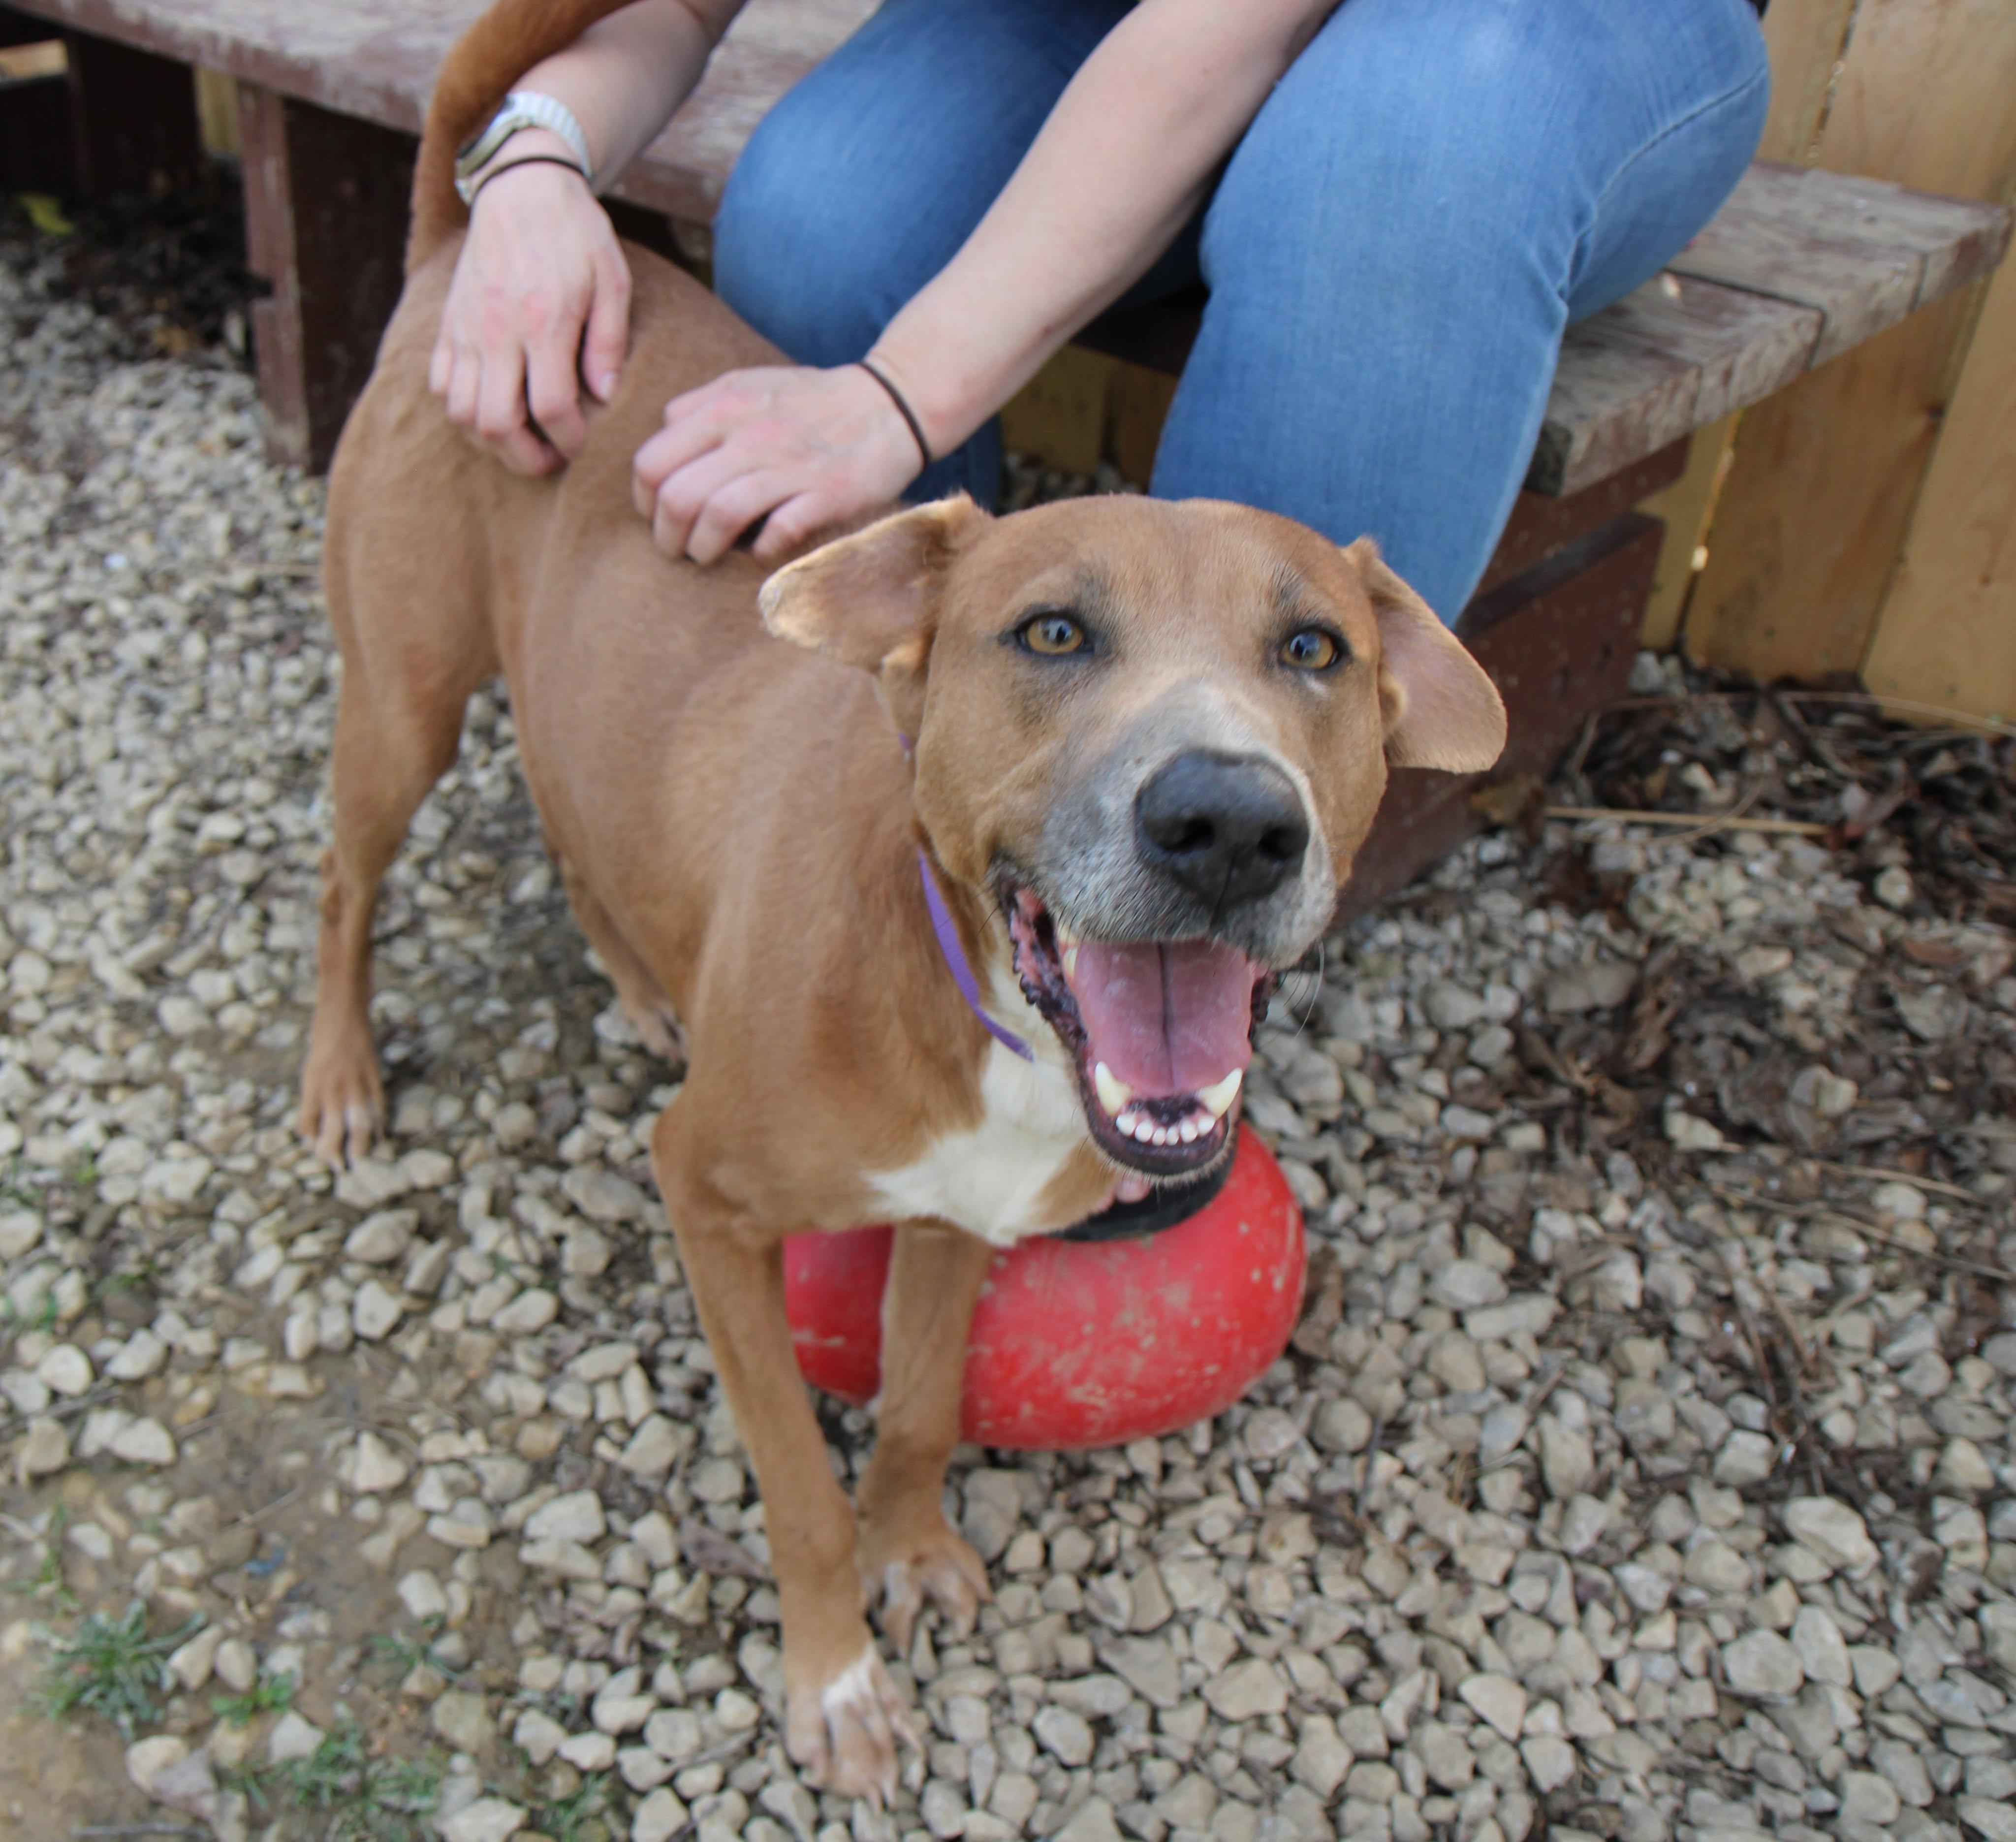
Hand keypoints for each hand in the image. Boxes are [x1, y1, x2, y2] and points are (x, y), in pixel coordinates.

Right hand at [429, 139, 631, 474]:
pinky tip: (493, 407)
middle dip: (526, 458)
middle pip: (495, 423)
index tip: (584, 443)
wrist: (520, 186)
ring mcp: (465, 329)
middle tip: (553, 460)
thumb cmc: (575, 233)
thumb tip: (605, 396)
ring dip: (492, 441)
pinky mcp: (447, 324)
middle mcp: (496, 330)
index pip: (550, 407)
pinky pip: (440, 385)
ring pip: (460, 413)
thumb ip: (610, 342)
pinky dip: (462, 410)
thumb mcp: (612, 279)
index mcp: (543, 320)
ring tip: (525, 440)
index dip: (570, 440)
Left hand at [632, 361, 928, 563]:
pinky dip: (759, 550)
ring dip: (702, 548)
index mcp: (725, 407)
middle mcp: (751, 435)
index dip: (643, 498)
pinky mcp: (827, 494)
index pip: (653, 461)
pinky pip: (777, 533)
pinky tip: (758, 551)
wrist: (891, 404)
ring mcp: (790, 466)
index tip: (655, 515)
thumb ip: (700, 404)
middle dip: (666, 534)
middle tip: (675, 548)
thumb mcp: (749, 382)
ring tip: (704, 556)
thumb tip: (663, 432)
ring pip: (718, 515)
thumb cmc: (812, 401)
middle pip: (678, 495)